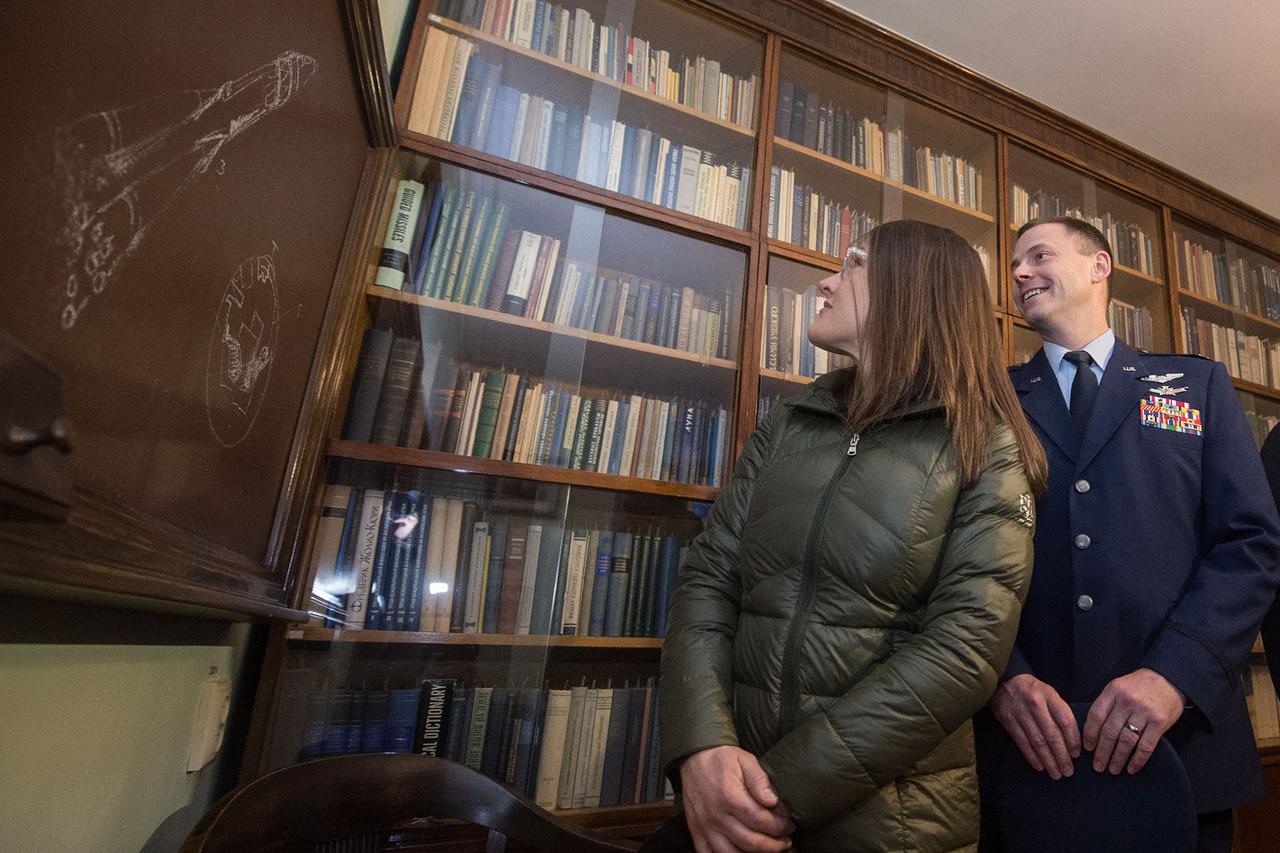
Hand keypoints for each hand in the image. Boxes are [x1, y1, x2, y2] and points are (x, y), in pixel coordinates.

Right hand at [679, 745, 794, 852]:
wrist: (694, 758)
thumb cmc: (721, 759)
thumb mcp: (745, 760)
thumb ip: (760, 780)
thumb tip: (772, 800)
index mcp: (729, 796)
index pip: (760, 820)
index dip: (780, 826)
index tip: (789, 824)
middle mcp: (716, 815)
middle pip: (750, 842)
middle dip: (774, 845)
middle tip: (785, 840)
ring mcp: (705, 827)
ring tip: (769, 849)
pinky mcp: (696, 832)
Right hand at [989, 673, 1080, 779]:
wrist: (1005, 682)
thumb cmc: (1034, 691)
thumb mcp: (1050, 694)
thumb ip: (1060, 712)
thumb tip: (1074, 740)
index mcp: (1049, 696)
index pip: (1065, 721)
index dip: (1073, 740)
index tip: (1077, 755)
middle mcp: (1035, 704)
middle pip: (1052, 735)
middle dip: (1062, 756)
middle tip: (1068, 771)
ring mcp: (1020, 713)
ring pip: (1038, 742)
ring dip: (1048, 760)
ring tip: (1056, 773)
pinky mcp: (1008, 721)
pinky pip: (1022, 742)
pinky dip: (1031, 756)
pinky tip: (1040, 766)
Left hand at [1083, 668, 1184, 774]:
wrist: (1168, 678)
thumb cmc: (1138, 686)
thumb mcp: (1118, 687)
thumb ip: (1107, 704)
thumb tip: (1092, 731)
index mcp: (1113, 691)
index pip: (1096, 716)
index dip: (1090, 734)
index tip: (1087, 748)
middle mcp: (1127, 701)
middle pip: (1109, 731)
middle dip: (1102, 752)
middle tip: (1098, 766)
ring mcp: (1144, 712)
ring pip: (1126, 741)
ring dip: (1118, 758)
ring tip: (1112, 770)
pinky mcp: (1159, 722)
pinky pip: (1145, 746)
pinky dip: (1137, 760)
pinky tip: (1131, 768)